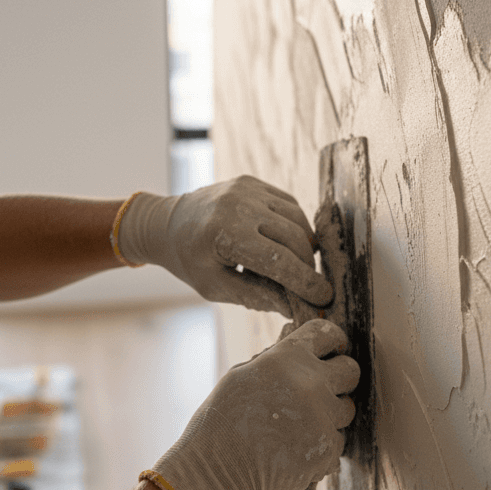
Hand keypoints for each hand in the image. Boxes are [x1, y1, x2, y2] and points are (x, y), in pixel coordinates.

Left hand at [116, 177, 333, 314]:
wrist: (167, 224)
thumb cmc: (190, 262)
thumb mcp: (217, 288)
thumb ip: (257, 296)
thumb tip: (295, 307)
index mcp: (224, 235)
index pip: (279, 261)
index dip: (305, 282)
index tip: (324, 298)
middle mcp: (237, 205)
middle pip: (294, 239)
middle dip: (307, 267)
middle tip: (311, 288)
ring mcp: (246, 189)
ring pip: (296, 219)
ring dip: (305, 246)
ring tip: (299, 267)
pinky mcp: (251, 182)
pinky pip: (288, 204)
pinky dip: (296, 226)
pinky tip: (290, 244)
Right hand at [148, 320, 359, 489]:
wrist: (216, 473)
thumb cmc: (220, 423)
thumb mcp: (241, 376)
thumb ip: (277, 360)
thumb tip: (303, 351)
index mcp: (287, 358)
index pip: (328, 333)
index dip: (331, 341)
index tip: (330, 351)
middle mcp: (311, 382)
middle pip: (351, 370)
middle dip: (339, 378)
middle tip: (319, 391)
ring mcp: (323, 417)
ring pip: (347, 409)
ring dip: (329, 415)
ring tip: (298, 426)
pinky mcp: (328, 449)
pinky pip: (338, 441)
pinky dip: (322, 445)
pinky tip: (295, 449)